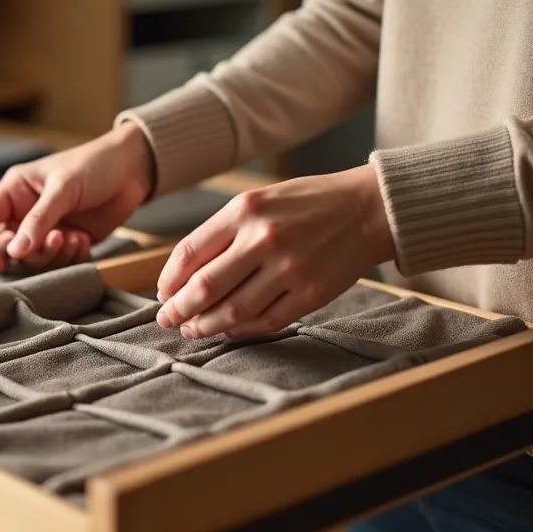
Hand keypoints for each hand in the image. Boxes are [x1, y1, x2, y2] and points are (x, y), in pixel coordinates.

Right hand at [0, 122, 155, 272]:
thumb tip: (15, 251)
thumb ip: (39, 220)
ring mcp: (48, 229)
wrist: (134, 169)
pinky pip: (60, 262)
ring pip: (34, 258)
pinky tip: (82, 240)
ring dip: (49, 255)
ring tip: (69, 238)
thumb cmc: (94, 165)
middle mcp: (27, 212)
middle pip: (7, 246)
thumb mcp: (63, 188)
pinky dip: (70, 257)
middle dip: (20, 253)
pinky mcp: (69, 242)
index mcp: (16, 191)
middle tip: (29, 254)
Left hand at [155, 164, 395, 338]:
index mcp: (245, 210)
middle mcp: (264, 239)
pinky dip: (241, 330)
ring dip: (206, 325)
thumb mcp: (260, 201)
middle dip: (179, 309)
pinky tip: (228, 329)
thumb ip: (223, 232)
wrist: (369, 208)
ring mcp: (289, 269)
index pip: (189, 253)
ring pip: (233, 311)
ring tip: (193, 329)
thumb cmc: (307, 203)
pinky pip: (266, 321)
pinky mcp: (311, 294)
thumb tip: (183, 275)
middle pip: (205, 287)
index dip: (169, 280)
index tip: (163, 293)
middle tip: (167, 320)